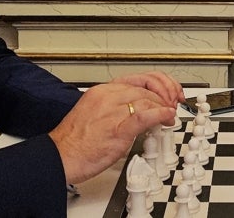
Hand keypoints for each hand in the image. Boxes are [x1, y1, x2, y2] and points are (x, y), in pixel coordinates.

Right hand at [48, 74, 179, 184]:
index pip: (137, 78)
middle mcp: (107, 97)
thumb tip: (136, 111)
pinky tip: (166, 118)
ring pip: (147, 99)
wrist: (61, 156)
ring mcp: (112, 111)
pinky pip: (144, 116)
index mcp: (101, 91)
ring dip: (164, 107)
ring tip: (169, 116)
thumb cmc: (74, 140)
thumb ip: (114, 108)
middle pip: (145, 87)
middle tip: (172, 105)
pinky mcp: (117, 129)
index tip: (167, 92)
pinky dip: (160, 115)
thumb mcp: (94, 113)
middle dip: (165, 95)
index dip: (158, 83)